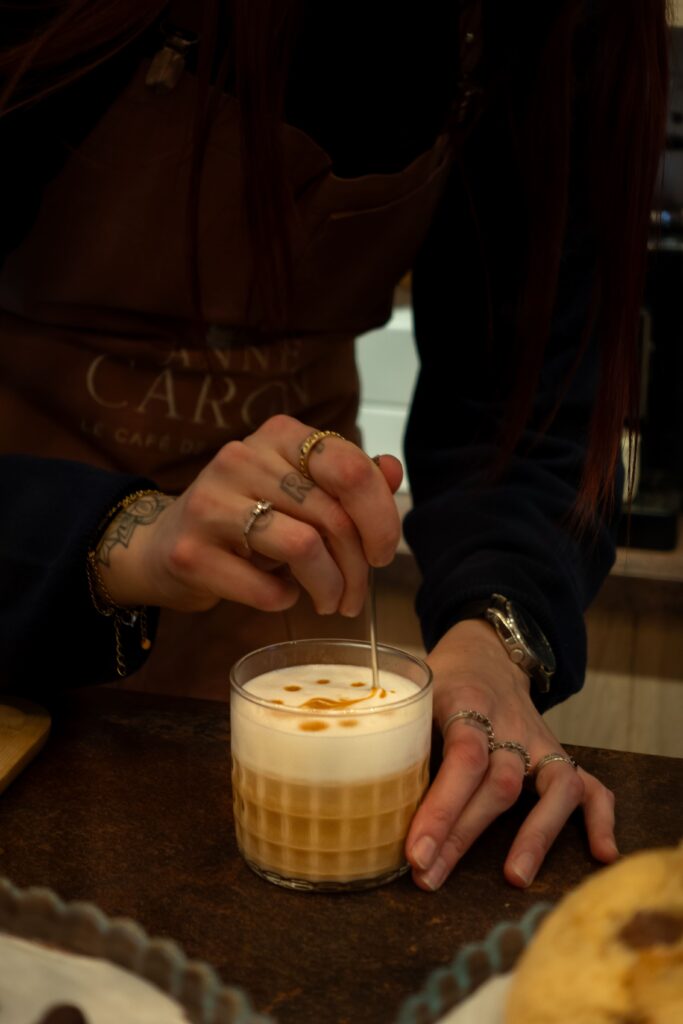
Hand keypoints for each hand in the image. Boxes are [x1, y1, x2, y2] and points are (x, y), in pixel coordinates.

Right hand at [96, 415, 402, 615]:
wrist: (162, 545)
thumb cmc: (244, 518)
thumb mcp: (299, 493)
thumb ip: (347, 482)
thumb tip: (392, 471)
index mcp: (278, 436)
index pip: (349, 467)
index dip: (379, 516)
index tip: (380, 554)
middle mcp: (242, 458)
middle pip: (332, 515)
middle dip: (357, 568)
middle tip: (355, 596)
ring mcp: (211, 503)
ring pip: (304, 547)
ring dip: (329, 588)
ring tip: (329, 603)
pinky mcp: (191, 552)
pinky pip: (265, 587)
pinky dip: (285, 600)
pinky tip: (280, 595)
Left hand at [405, 619, 617, 889]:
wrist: (485, 650)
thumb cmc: (441, 682)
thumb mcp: (415, 694)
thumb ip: (403, 739)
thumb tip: (368, 802)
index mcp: (468, 702)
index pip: (463, 757)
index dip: (443, 806)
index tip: (416, 850)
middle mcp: (510, 723)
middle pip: (499, 783)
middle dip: (464, 835)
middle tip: (430, 876)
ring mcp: (540, 740)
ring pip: (552, 786)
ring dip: (535, 835)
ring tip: (513, 878)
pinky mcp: (560, 754)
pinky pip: (591, 784)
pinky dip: (600, 818)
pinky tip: (599, 854)